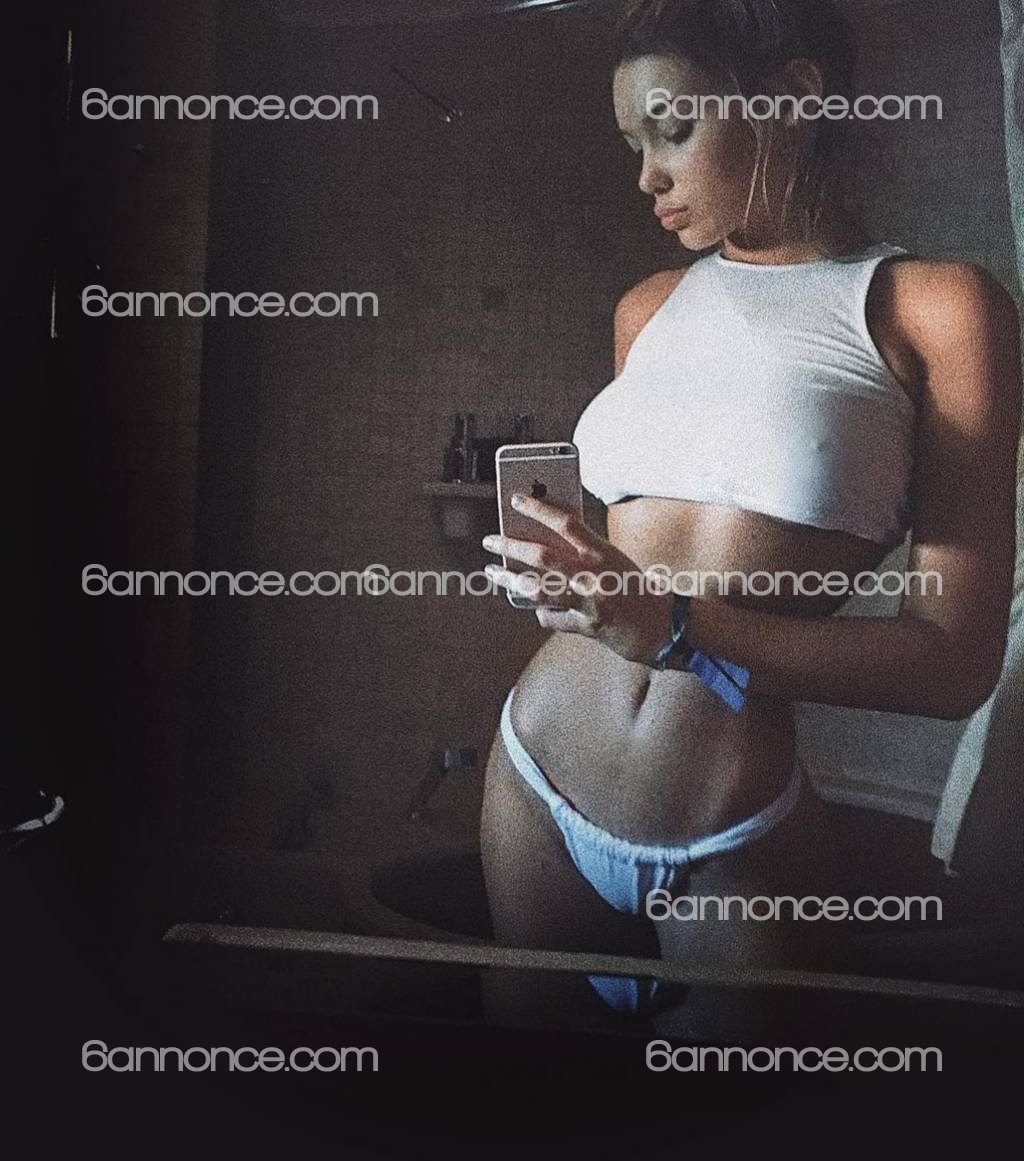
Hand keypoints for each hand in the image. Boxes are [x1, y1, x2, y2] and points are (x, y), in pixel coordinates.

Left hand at [482, 492, 673, 665]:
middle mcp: (595, 575)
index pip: (567, 523)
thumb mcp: (612, 559)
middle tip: (491, 540)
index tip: (516, 498)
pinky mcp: (587, 627)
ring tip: (494, 573)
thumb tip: (541, 540)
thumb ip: (582, 551)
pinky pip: (552, 618)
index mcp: (603, 552)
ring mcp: (590, 602)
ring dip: (511, 581)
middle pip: (543, 556)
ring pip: (539, 590)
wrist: (662, 625)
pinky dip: (541, 612)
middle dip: (511, 546)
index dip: (539, 508)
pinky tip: (538, 608)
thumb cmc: (633, 586)